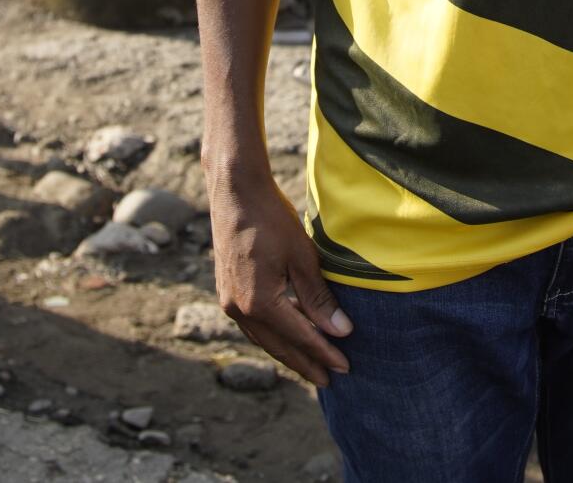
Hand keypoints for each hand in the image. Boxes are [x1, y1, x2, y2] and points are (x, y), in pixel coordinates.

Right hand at [209, 170, 352, 386]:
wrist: (235, 191)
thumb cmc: (271, 218)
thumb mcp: (302, 258)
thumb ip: (319, 298)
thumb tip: (341, 331)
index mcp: (258, 303)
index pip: (299, 337)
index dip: (324, 353)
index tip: (345, 366)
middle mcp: (238, 309)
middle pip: (278, 346)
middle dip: (305, 363)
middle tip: (330, 380)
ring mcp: (228, 302)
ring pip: (264, 337)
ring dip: (289, 351)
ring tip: (312, 363)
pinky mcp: (226, 291)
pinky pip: (254, 323)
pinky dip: (275, 333)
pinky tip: (290, 333)